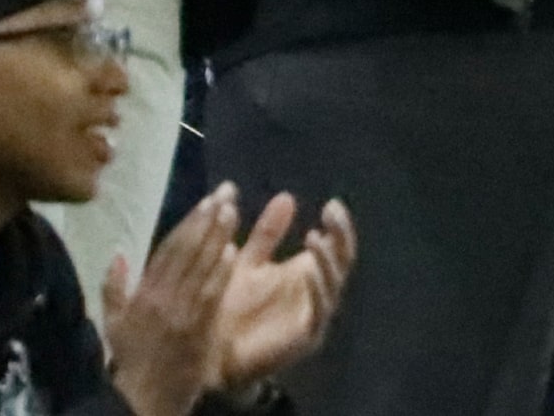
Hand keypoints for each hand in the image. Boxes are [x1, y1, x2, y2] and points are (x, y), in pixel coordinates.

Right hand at [102, 184, 238, 415]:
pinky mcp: (197, 328)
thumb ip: (113, 288)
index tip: (206, 200)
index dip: (188, 222)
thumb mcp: (113, 323)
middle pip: (187, 251)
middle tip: (227, 192)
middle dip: (208, 219)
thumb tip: (119, 253)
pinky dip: (219, 272)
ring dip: (217, 236)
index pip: (167, 250)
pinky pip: (209, 295)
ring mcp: (180, 312)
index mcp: (141, 294)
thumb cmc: (131, 358)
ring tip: (232, 209)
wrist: (144, 398)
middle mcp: (160, 297)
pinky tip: (232, 251)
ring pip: (200, 267)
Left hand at [213, 194, 354, 389]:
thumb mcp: (247, 263)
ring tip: (315, 238)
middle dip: (340, 235)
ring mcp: (314, 314)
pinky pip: (319, 311)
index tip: (333, 204)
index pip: (335, 245)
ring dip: (327, 260)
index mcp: (306, 272)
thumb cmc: (230, 308)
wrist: (211, 356)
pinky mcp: (307, 337)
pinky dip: (317, 290)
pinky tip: (307, 272)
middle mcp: (317, 291)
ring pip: (333, 283)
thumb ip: (267, 234)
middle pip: (342, 259)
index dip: (339, 226)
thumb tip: (287, 196)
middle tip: (332, 212)